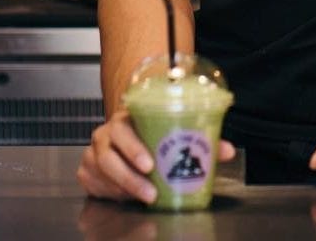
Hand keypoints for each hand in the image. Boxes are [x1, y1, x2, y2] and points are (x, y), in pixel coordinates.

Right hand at [77, 108, 234, 202]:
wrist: (126, 136)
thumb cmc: (149, 133)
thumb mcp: (169, 132)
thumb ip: (197, 140)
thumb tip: (227, 150)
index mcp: (124, 119)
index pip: (122, 131)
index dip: (134, 149)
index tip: (150, 165)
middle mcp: (105, 135)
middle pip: (108, 157)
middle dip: (130, 178)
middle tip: (150, 192)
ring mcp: (93, 154)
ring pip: (102, 175)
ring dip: (124, 189)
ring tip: (144, 197)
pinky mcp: (87, 172)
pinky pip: (96, 187)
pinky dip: (112, 194)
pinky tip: (126, 196)